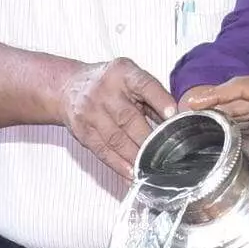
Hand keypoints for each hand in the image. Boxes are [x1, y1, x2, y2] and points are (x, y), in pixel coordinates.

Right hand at [57, 57, 175, 179]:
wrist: (69, 87)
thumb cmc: (108, 84)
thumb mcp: (131, 79)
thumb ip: (153, 97)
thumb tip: (179, 120)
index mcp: (123, 73)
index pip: (144, 85)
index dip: (160, 101)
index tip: (174, 115)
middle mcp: (105, 90)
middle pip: (129, 118)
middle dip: (149, 140)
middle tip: (167, 155)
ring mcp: (90, 111)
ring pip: (116, 139)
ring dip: (135, 158)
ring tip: (152, 170)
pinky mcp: (82, 131)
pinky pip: (102, 151)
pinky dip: (119, 165)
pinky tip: (132, 174)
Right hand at [182, 69, 248, 165]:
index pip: (242, 89)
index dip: (215, 95)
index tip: (191, 100)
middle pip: (237, 95)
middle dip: (210, 102)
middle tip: (180, 112)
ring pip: (245, 104)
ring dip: (222, 112)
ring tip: (194, 123)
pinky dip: (239, 120)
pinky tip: (226, 132)